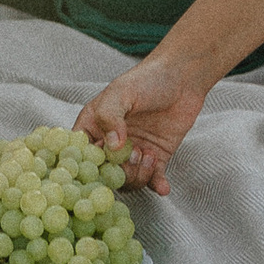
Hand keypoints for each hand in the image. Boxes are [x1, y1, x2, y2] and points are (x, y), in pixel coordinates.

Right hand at [77, 52, 204, 192]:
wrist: (182, 78)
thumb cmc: (146, 80)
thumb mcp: (121, 93)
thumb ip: (110, 116)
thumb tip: (112, 146)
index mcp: (94, 126)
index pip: (82, 154)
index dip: (87, 166)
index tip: (101, 167)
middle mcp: (111, 143)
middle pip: (105, 172)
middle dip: (118, 172)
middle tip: (134, 154)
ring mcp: (134, 151)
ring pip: (128, 179)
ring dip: (138, 176)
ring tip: (149, 154)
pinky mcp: (156, 157)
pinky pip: (153, 179)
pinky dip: (157, 185)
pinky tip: (163, 186)